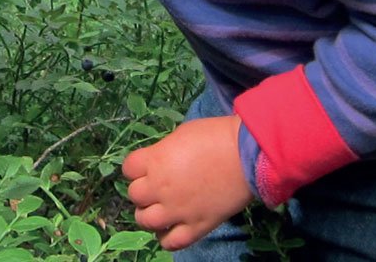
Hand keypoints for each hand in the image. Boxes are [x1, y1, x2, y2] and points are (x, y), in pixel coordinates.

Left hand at [121, 115, 254, 250]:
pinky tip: (171, 228)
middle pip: (134, 195)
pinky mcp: (196, 227)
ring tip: (162, 209)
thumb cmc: (215, 136)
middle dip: (143, 190)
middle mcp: (160, 188)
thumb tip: (159, 161)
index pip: (128, 168)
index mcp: (155, 161)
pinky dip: (166, 237)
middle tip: (157, 186)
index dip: (136, 167)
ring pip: (145, 221)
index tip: (147, 166)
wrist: (247, 155)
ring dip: (149, 214)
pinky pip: (170, 242)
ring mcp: (177, 210)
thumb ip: (164, 151)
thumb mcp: (181, 134)